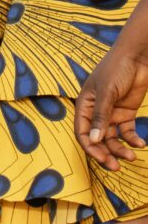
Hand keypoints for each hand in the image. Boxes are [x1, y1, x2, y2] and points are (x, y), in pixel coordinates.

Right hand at [75, 49, 147, 170]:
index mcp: (85, 105)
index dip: (90, 148)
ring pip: (113, 139)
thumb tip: (94, 140)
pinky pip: (127, 133)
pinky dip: (132, 141)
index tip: (102, 159)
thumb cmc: (116, 69)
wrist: (137, 57)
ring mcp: (112, 114)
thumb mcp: (106, 92)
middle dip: (106, 154)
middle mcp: (96, 112)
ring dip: (120, 150)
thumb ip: (100, 116)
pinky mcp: (126, 114)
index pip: (83, 132)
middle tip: (116, 166)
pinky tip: (140, 144)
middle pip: (98, 140)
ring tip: (132, 157)